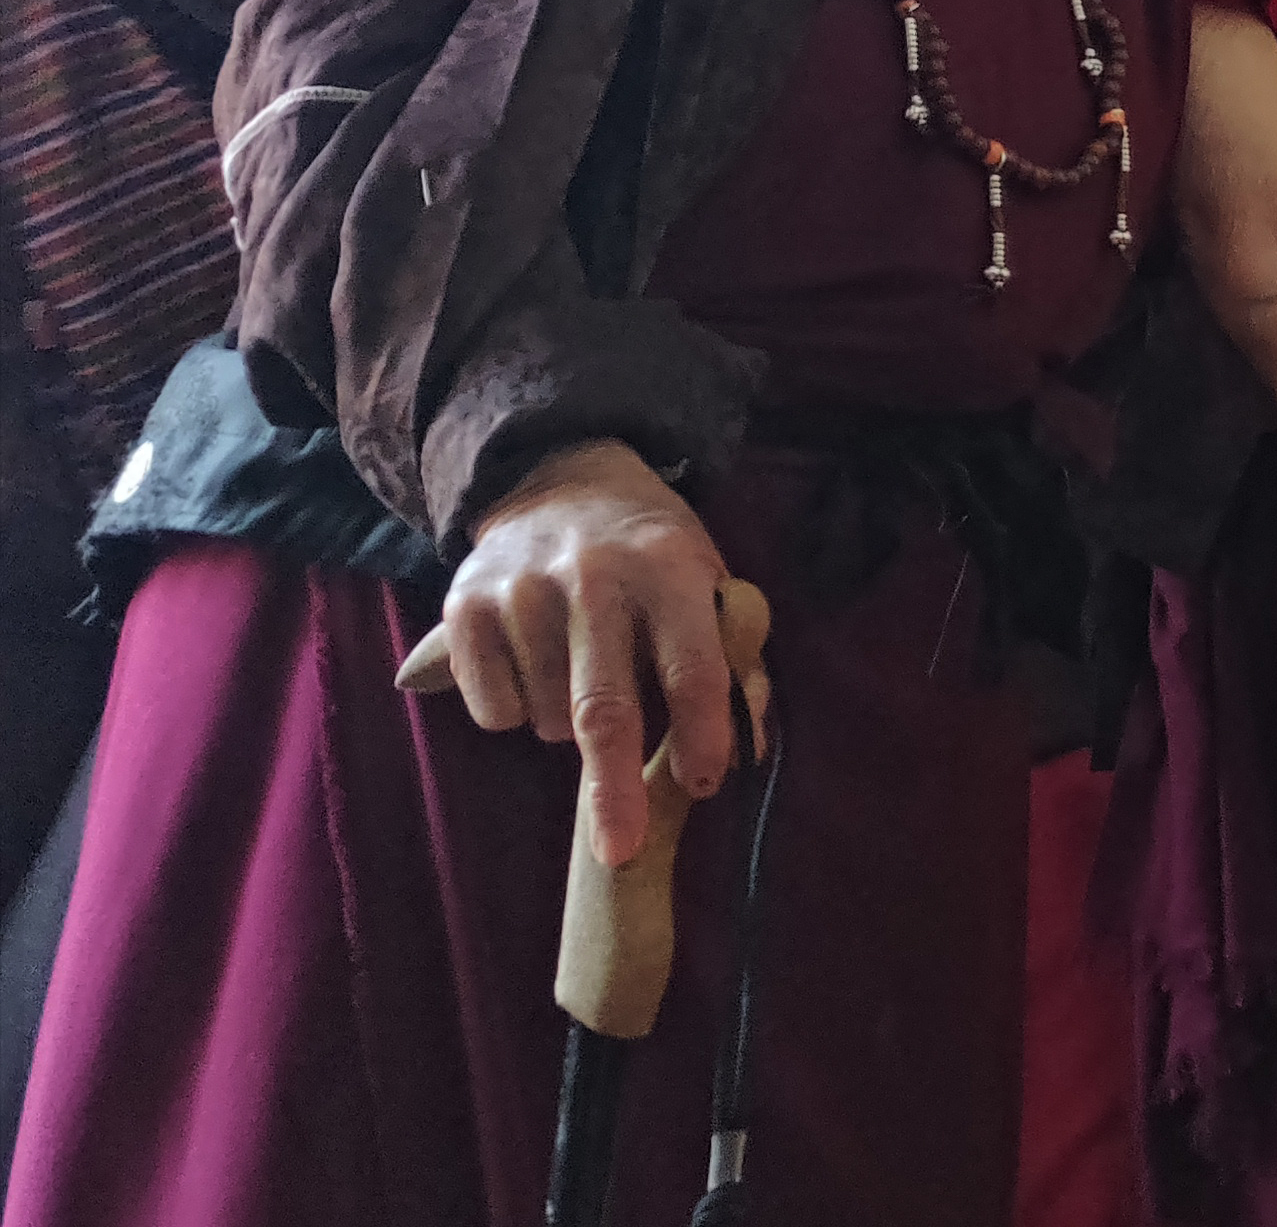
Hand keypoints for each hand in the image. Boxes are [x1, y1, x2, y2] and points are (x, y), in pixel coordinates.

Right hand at [431, 440, 747, 868]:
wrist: (563, 480)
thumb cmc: (652, 557)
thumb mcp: (706, 585)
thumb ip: (734, 663)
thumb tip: (755, 748)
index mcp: (670, 569)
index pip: (693, 665)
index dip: (702, 730)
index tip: (706, 784)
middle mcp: (596, 576)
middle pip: (605, 705)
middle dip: (614, 787)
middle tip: (619, 853)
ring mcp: (525, 589)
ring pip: (544, 716)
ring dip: (564, 731)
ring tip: (580, 680)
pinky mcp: (464, 606)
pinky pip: (490, 707)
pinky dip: (512, 714)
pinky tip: (530, 669)